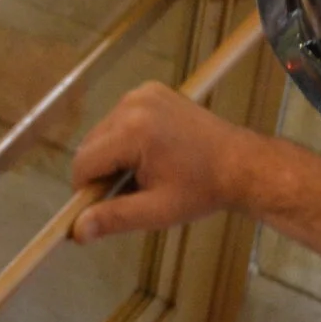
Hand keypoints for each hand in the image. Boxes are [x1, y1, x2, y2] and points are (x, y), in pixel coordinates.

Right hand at [69, 83, 266, 244]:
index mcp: (132, 131)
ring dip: (113, 156)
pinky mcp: (151, 90)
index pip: (83, 162)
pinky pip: (120, 119)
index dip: (86, 190)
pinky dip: (126, 138)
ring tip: (145, 173)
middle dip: (102, 172)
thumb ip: (114, 218)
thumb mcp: (157, 211)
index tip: (104, 206)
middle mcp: (132, 104)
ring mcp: (142, 93)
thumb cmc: (203, 190)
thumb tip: (77, 231)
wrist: (243, 163)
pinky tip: (151, 154)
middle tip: (131, 192)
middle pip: (91, 145)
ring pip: (103, 132)